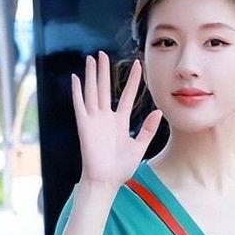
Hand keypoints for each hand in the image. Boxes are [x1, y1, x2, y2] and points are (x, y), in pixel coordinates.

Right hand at [71, 51, 161, 189]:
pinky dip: (77, 91)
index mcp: (120, 121)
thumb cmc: (122, 167)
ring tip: (92, 59)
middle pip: (105, 88)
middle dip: (104, 71)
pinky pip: (80, 105)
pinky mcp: (84, 125)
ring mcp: (94, 120)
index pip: (126, 95)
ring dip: (91, 75)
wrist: (106, 181)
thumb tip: (158, 111)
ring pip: (92, 91)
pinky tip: (76, 77)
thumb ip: (147, 129)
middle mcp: (106, 117)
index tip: (137, 65)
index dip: (132, 80)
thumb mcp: (139, 146)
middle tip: (103, 53)